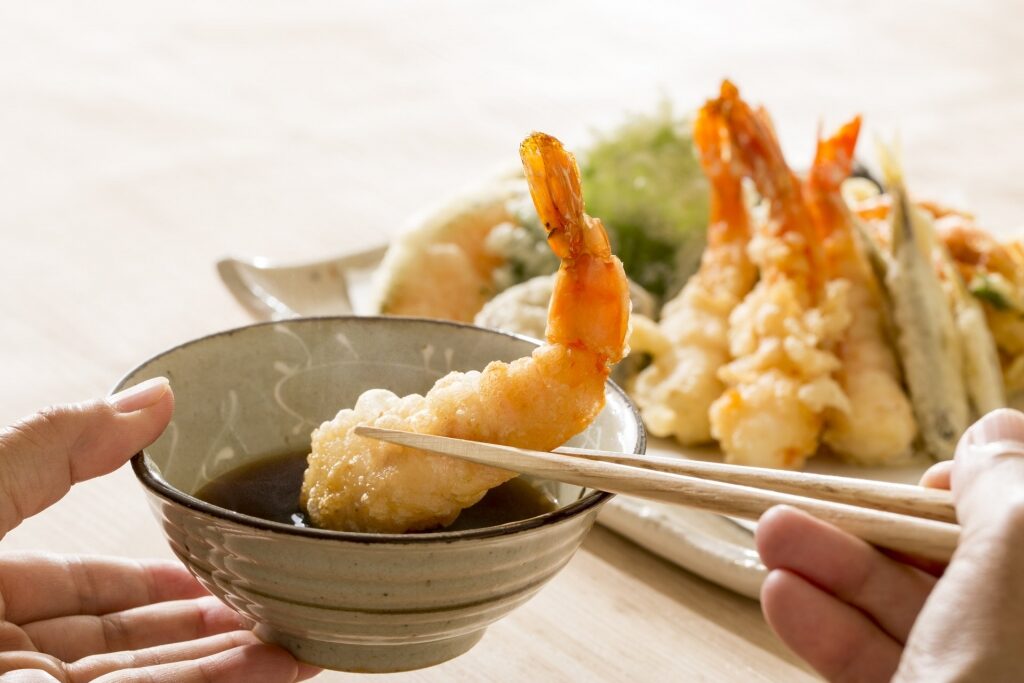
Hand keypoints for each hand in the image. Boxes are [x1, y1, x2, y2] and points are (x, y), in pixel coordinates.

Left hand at [0, 378, 317, 681]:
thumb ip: (57, 446)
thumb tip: (154, 395)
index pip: (66, 587)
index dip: (140, 577)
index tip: (205, 568)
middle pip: (116, 643)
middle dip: (197, 623)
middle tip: (269, 604)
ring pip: (145, 682)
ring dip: (225, 662)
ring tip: (297, 642)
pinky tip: (270, 669)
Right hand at [756, 408, 1023, 681]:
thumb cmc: (1003, 679)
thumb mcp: (1016, 555)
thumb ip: (1006, 483)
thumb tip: (996, 429)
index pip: (1010, 525)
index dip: (968, 494)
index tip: (931, 480)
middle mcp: (1013, 636)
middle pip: (940, 562)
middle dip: (865, 525)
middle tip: (805, 500)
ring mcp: (969, 675)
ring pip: (895, 607)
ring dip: (825, 566)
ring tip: (768, 536)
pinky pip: (869, 657)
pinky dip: (821, 624)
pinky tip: (780, 595)